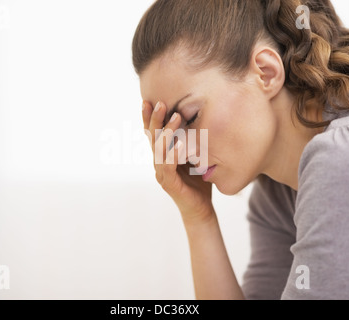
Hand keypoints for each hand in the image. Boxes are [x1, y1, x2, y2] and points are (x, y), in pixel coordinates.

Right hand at [142, 100, 214, 223]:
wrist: (199, 208)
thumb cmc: (198, 182)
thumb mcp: (195, 157)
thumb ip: (192, 142)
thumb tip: (200, 120)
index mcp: (163, 155)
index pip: (153, 133)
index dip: (148, 118)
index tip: (148, 100)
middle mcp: (159, 162)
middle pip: (152, 137)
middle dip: (155, 119)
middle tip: (160, 102)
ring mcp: (162, 173)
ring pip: (160, 149)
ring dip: (167, 131)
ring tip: (175, 116)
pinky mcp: (169, 183)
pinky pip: (169, 166)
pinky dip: (173, 153)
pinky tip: (180, 143)